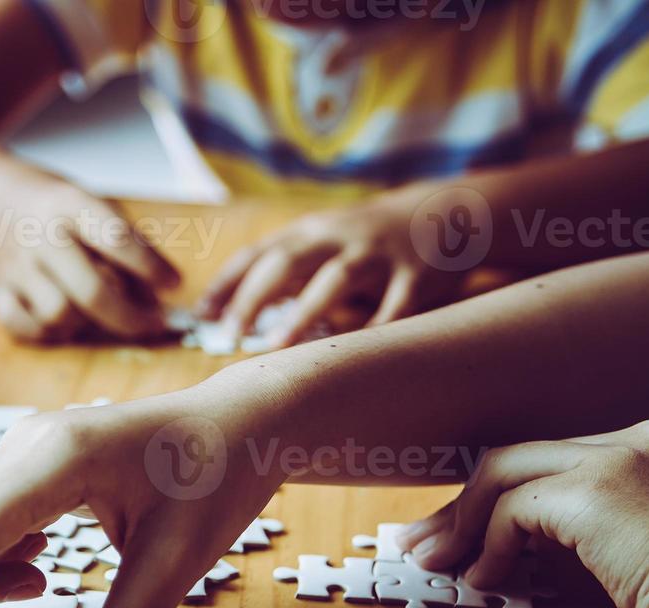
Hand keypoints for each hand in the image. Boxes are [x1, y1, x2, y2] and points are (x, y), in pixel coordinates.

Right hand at [0, 178, 180, 342]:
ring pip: (60, 316)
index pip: (117, 239)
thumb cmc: (45, 201)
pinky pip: (25, 327)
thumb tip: (158, 291)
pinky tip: (59, 319)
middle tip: (152, 323)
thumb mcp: (86, 200)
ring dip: (84, 322)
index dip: (152, 267)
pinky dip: (46, 331)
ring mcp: (14, 267)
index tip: (174, 284)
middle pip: (92, 292)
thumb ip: (122, 239)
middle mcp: (39, 236)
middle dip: (130, 317)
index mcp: (68, 204)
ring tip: (94, 311)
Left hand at [198, 187, 465, 347]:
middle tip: (228, 334)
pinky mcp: (417, 272)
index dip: (227, 283)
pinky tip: (357, 355)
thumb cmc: (366, 240)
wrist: (448, 211)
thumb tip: (226, 310)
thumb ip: (281, 275)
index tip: (201, 316)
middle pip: (287, 261)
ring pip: (337, 278)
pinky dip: (377, 328)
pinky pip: (396, 304)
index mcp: (309, 232)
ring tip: (279, 345)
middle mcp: (338, 237)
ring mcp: (378, 252)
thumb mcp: (321, 246)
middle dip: (253, 297)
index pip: (257, 254)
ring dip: (306, 311)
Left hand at [397, 421, 648, 607]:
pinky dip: (489, 545)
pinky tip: (482, 580)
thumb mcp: (647, 548)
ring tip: (435, 561)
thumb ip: (597, 529)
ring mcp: (618, 459)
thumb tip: (521, 540)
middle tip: (426, 541)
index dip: (502, 495)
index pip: (555, 459)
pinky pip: (513, 510)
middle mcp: (641, 440)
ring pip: (505, 474)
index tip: (467, 528)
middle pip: (522, 459)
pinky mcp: (595, 491)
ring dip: (461, 522)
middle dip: (464, 504)